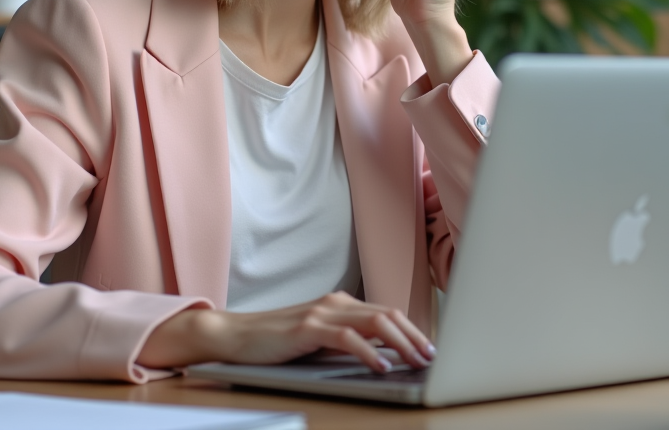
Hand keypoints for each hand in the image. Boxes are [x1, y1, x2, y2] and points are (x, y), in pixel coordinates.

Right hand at [137, 291, 434, 372]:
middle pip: (388, 315)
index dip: (413, 331)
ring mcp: (321, 313)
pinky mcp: (307, 328)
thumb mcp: (318, 339)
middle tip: (433, 357)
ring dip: (401, 343)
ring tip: (417, 361)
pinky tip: (382, 366)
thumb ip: (347, 341)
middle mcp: (335, 302)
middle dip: (415, 337)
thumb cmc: (276, 342)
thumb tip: (385, 355)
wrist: (234, 336)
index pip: (387, 313)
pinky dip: (369, 352)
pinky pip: (347, 338)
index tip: (430, 349)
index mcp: (340, 303)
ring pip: (375, 323)